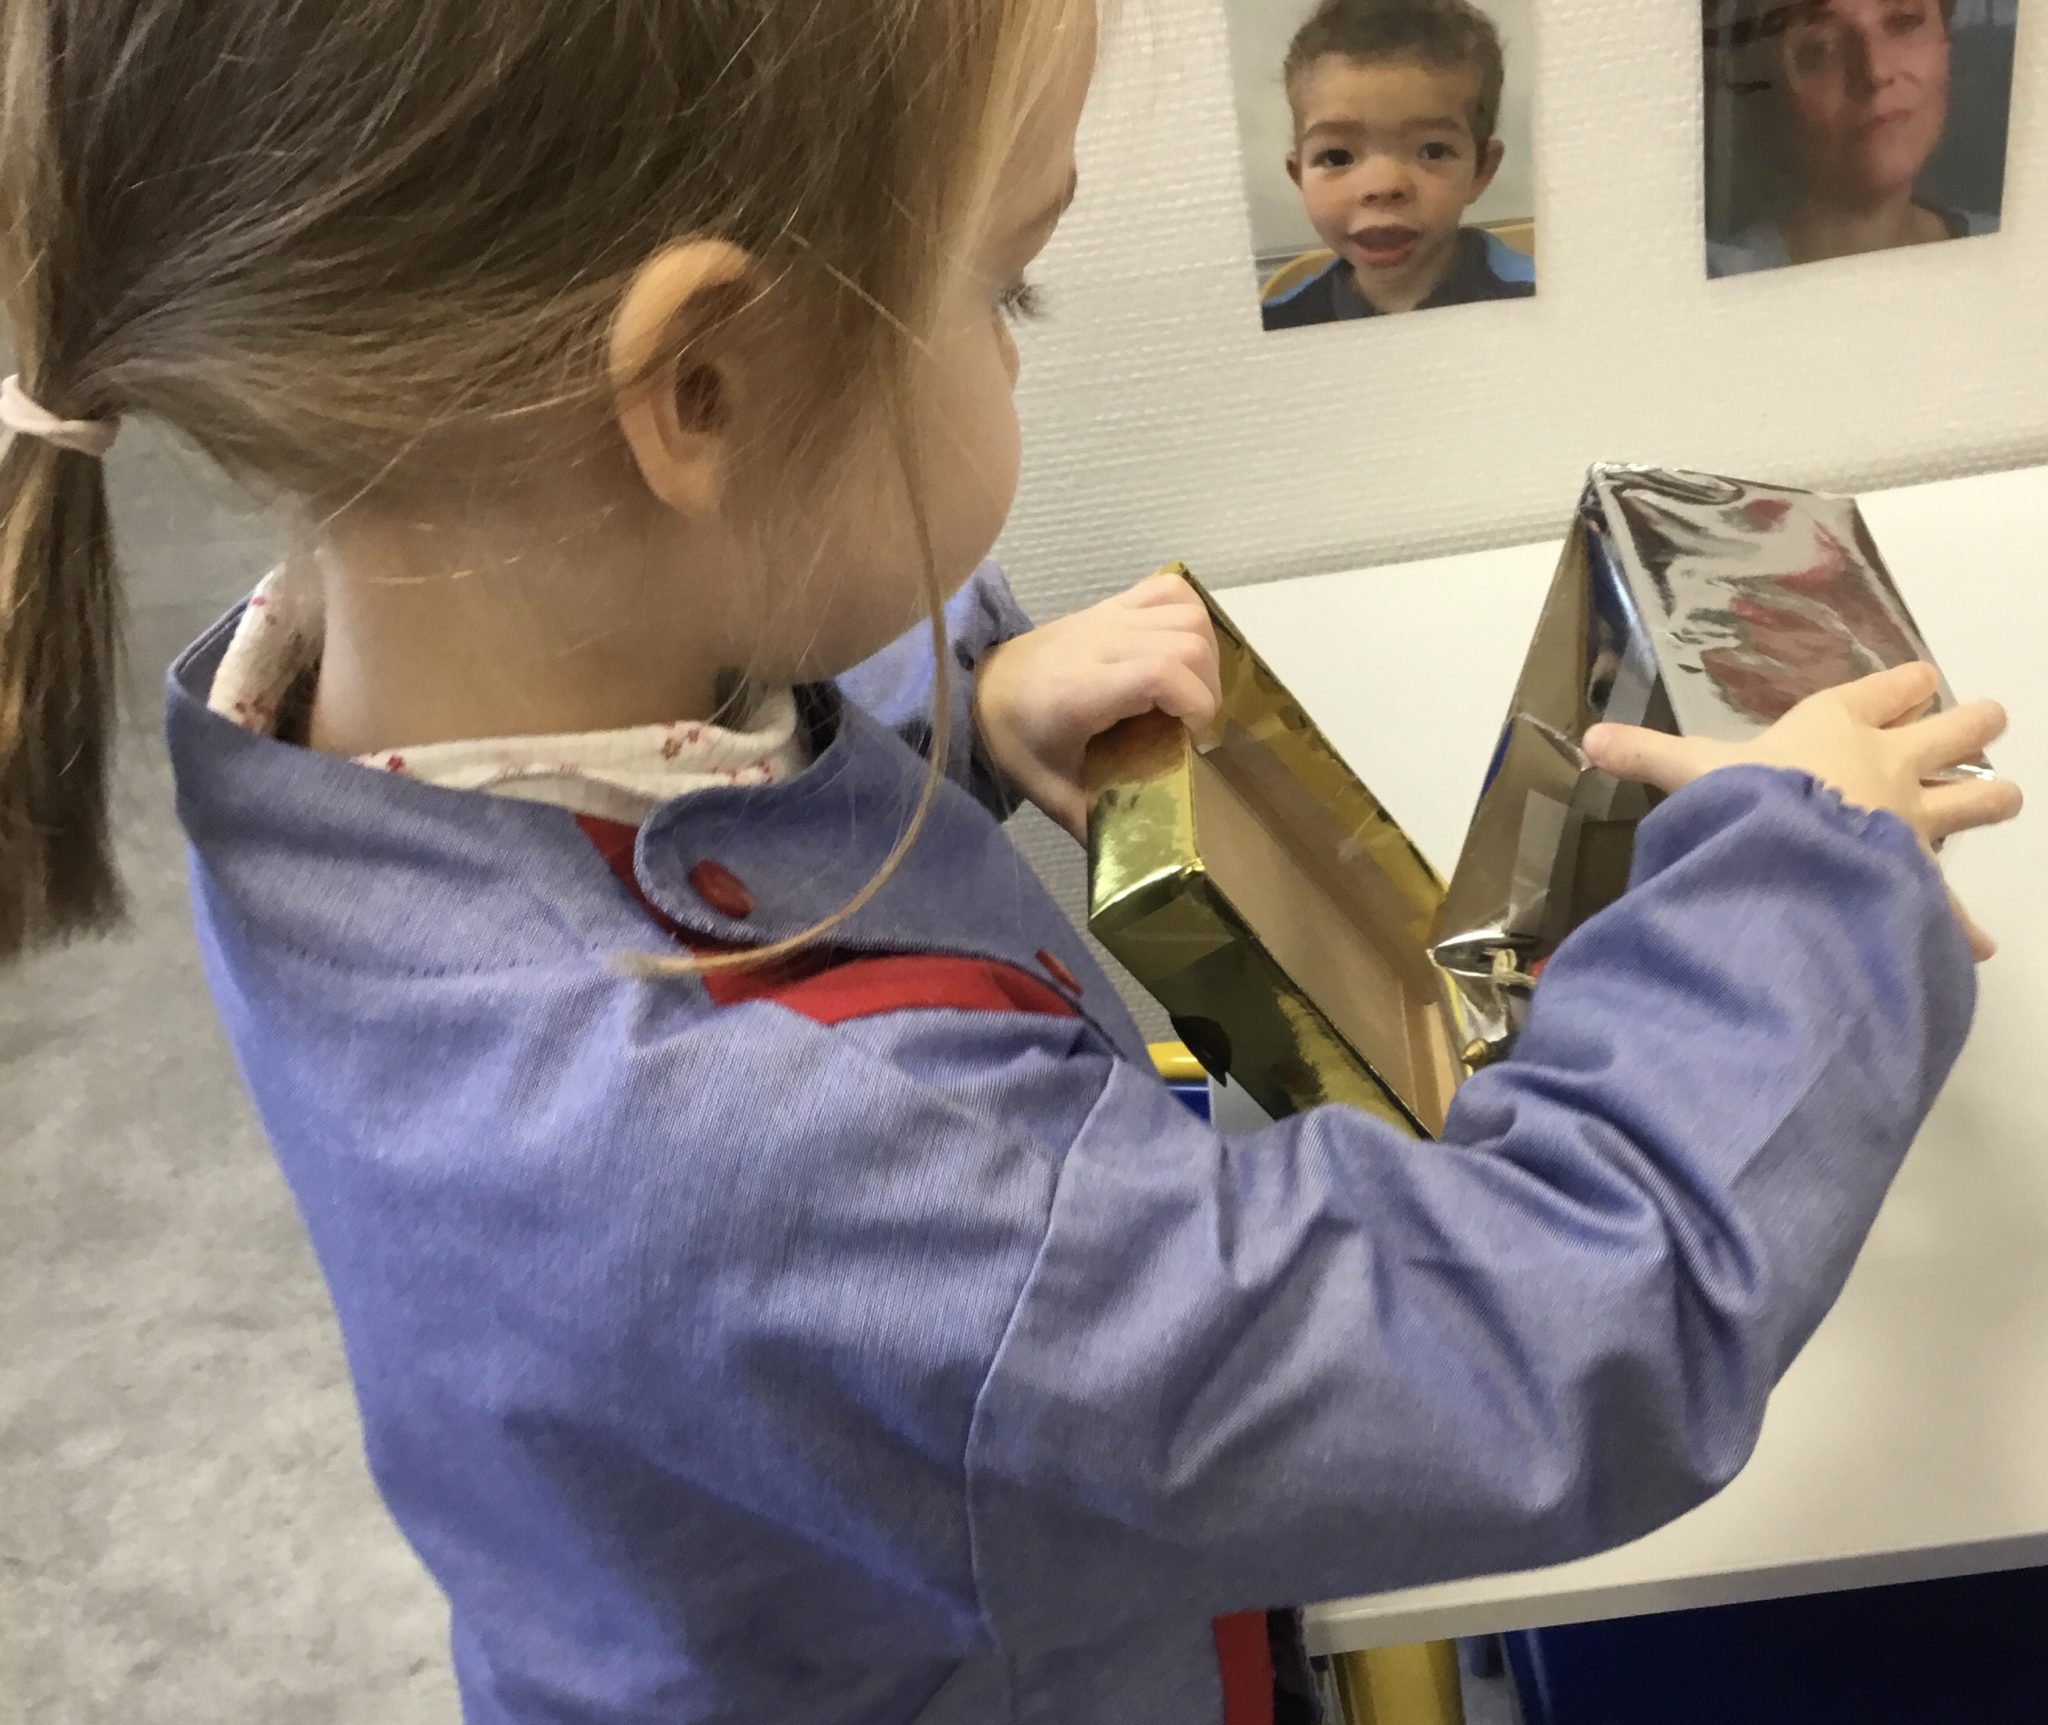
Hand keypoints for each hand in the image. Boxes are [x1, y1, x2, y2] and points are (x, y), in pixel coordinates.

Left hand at [974, 571, 1221, 839]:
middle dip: (1206, 689)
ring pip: (1187, 615)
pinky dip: (1191, 616)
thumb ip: (1097, 826)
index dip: (1196, 704)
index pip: (1162, 672)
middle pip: (1186, 643)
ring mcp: (1108, 617)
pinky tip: (1182, 652)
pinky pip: (1171, 589)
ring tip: (1188, 695)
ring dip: (1205, 656)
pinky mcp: (1113, 604)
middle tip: (1188, 728)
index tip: (1191, 740)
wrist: (977, 690)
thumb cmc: (1017, 741)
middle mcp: (1100, 643)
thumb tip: (1143, 863)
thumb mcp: (1052, 794)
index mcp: (1084, 690)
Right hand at [1584, 663, 2020, 961]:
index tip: (1922, 680)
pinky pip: (1951, 905)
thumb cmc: (1748, 801)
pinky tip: (1976, 943)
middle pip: (1957, 731)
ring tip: (1998, 797)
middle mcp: (1890, 766)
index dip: (1906, 685)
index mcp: (1838, 727)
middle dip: (1973, 725)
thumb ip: (1646, 755)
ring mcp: (1915, 823)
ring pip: (1979, 798)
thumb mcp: (1690, 774)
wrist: (1793, 861)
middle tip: (1984, 724)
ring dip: (1990, 797)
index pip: (1888, 690)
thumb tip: (1588, 739)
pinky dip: (1961, 924)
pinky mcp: (1919, 880)